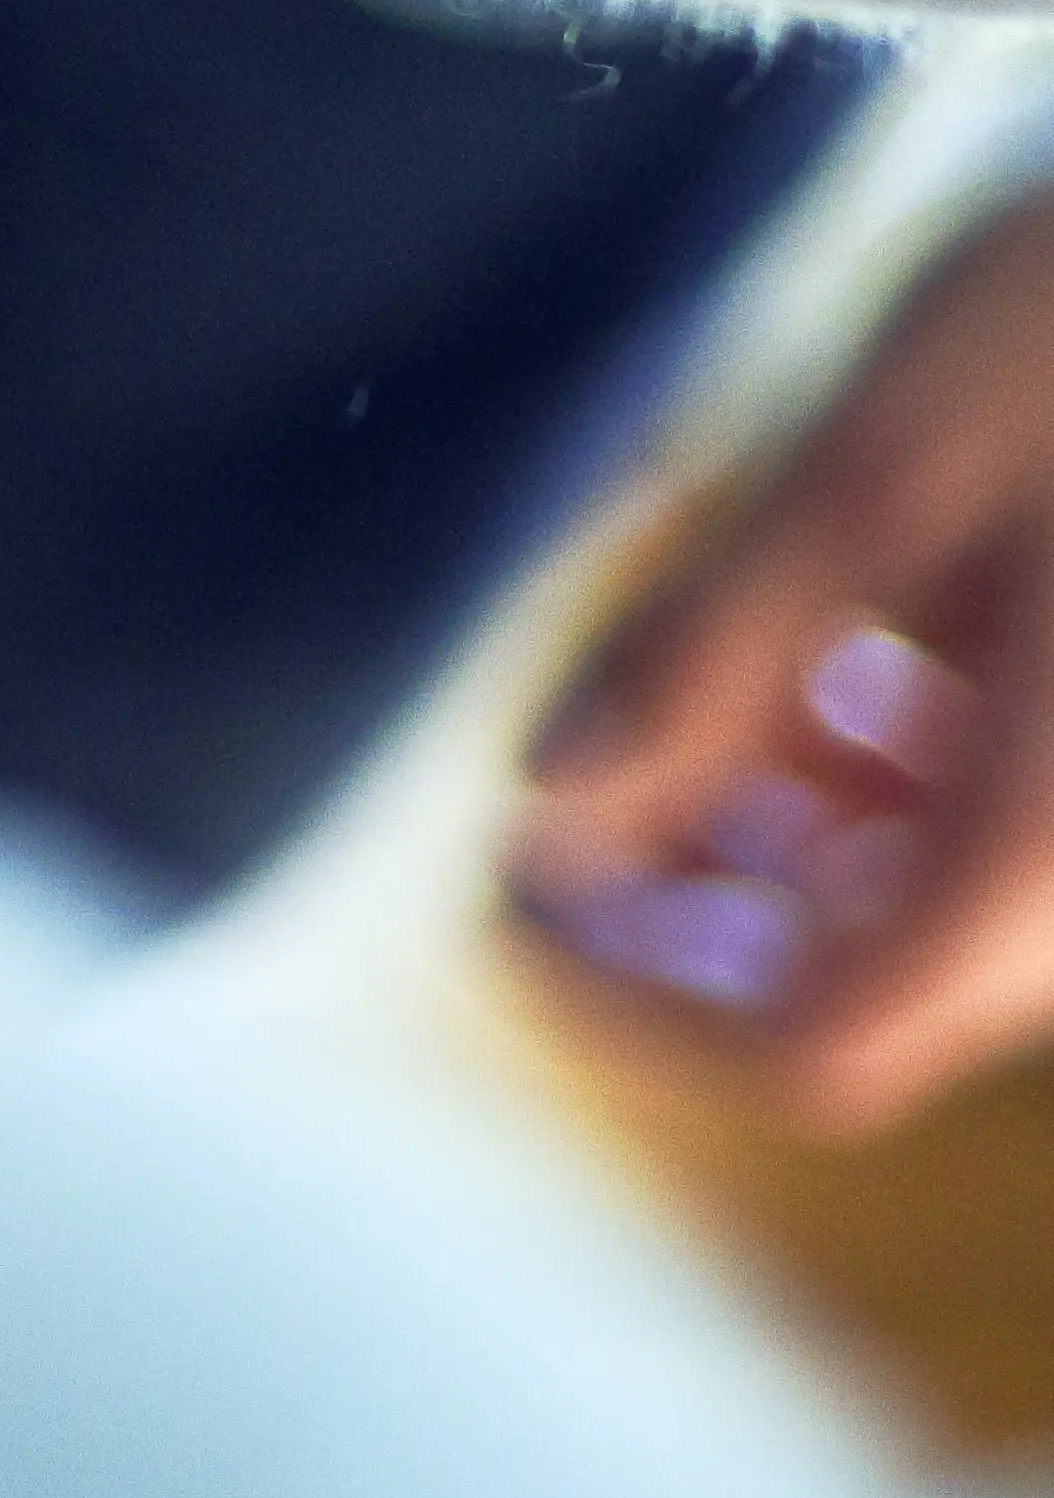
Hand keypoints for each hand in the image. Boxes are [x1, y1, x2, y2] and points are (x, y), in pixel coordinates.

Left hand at [517, 197, 1053, 1127]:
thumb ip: (716, 638)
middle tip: (568, 793)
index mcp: (1052, 855)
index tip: (499, 894)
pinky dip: (923, 780)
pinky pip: (1041, 834)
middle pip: (885, 985)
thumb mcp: (891, 450)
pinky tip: (873, 651)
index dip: (626, 1002)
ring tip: (715, 696)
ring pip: (963, 912)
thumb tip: (552, 796)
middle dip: (701, 909)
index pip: (814, 1048)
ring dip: (805, 837)